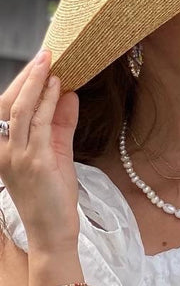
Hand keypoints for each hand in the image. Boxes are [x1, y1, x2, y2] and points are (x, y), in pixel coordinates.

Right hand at [0, 49, 80, 252]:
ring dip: (36, 84)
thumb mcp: (56, 153)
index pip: (7, 107)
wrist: (54, 230)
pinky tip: (57, 87)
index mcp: (1, 148)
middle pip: (10, 104)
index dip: (21, 84)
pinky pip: (39, 124)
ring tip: (50, 63)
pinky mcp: (34, 161)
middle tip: (45, 55)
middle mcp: (2, 150)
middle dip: (27, 77)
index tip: (38, 64)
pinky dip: (47, 103)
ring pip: (22, 110)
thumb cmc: (53, 195)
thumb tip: (68, 94)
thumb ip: (60, 124)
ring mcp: (16, 155)